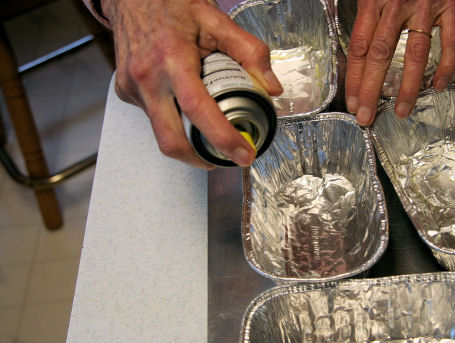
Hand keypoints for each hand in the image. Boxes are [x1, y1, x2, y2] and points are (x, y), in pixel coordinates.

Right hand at [100, 0, 282, 168]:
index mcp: (172, 59)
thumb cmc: (171, 4)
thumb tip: (270, 87)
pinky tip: (184, 105)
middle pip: (171, 140)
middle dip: (200, 159)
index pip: (199, 110)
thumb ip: (249, 51)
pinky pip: (152, 118)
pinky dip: (173, 120)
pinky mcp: (126, 92)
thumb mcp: (216, 19)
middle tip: (225, 157)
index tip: (243, 154)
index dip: (222, 139)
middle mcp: (148, 78)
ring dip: (188, 140)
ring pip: (161, 133)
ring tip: (209, 130)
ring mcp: (132, 88)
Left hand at [345, 0, 454, 125]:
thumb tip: (356, 47)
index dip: (354, 78)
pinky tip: (439, 85)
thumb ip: (366, 12)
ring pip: (415, 53)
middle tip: (366, 117)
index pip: (359, 47)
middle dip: (372, 90)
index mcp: (374, 0)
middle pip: (381, 55)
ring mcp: (426, 7)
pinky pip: (451, 40)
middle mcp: (397, 5)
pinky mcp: (450, 5)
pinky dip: (447, 64)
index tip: (351, 101)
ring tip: (402, 111)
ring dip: (408, 86)